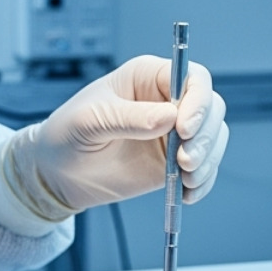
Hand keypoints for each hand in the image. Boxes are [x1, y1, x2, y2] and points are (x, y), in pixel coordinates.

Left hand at [1, 55, 228, 220]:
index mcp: (148, 77)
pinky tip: (187, 193)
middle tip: (186, 161)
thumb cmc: (66, 134)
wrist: (57, 173)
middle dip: (205, 136)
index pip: (193, 77)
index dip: (198, 100)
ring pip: (213, 137)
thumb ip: (127, 118)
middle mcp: (168, 100)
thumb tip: (168, 118)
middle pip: (212, 107)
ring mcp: (174, 132)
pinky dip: (203, 182)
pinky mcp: (175, 161)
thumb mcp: (89, 121)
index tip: (184, 128)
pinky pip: (204, 167)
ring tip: (186, 179)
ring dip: (208, 160)